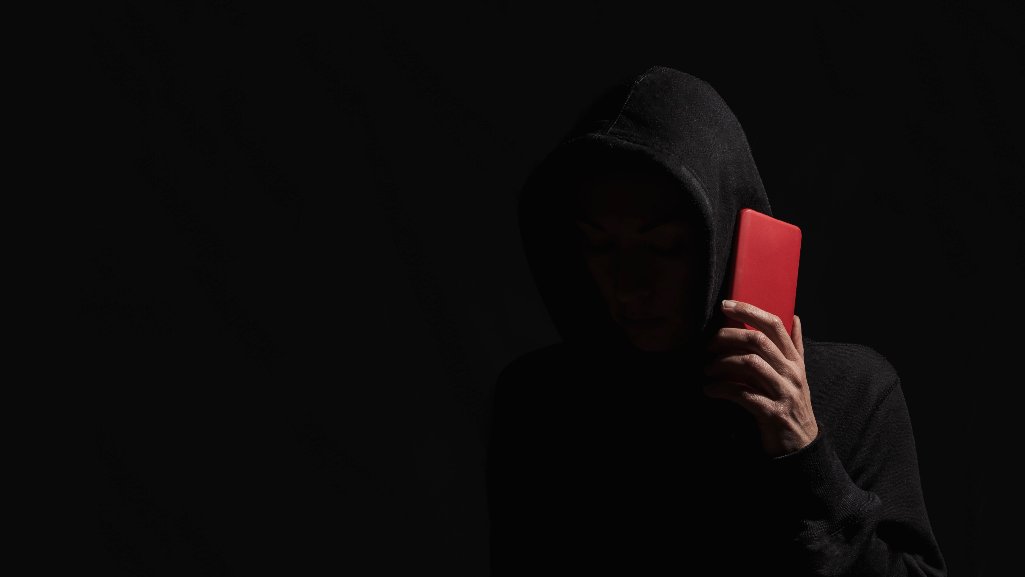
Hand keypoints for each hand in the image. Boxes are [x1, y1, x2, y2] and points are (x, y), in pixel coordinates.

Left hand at [702, 300, 817, 456]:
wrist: (801, 445)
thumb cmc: (791, 404)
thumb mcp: (797, 374)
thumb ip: (794, 347)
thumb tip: (795, 318)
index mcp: (794, 360)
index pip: (774, 324)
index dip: (749, 311)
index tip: (725, 305)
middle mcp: (791, 372)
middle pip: (758, 341)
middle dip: (728, 337)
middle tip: (708, 345)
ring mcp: (784, 392)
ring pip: (750, 364)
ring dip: (721, 364)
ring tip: (707, 370)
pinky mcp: (773, 413)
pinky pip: (743, 394)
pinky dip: (722, 389)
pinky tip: (709, 390)